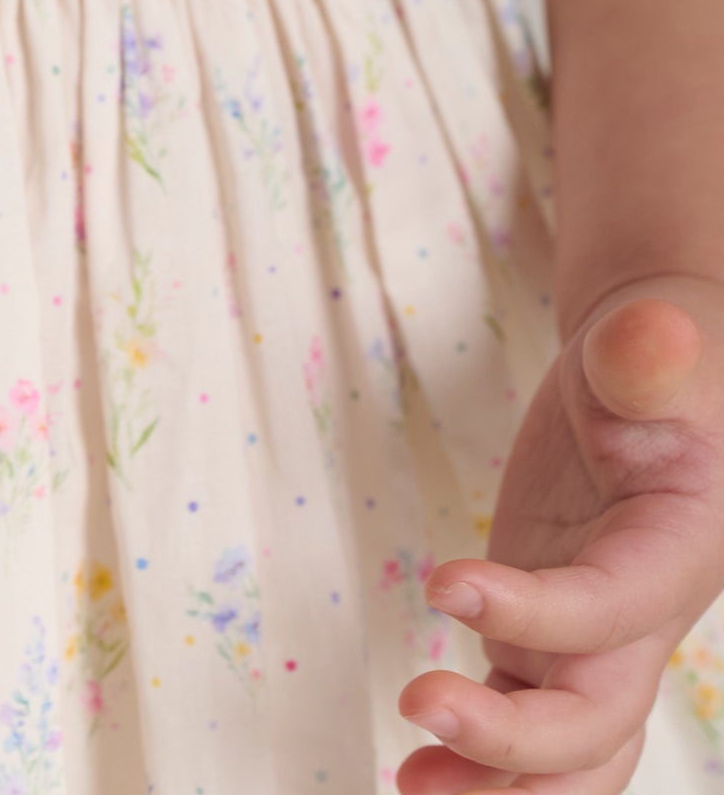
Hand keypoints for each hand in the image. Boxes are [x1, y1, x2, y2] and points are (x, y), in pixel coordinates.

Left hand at [398, 279, 723, 790]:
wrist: (651, 376)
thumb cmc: (653, 356)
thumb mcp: (652, 342)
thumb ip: (645, 354)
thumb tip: (652, 336)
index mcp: (675, 551)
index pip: (609, 609)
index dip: (536, 614)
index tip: (446, 584)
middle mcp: (642, 619)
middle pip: (597, 717)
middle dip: (516, 739)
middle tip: (419, 706)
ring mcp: (594, 641)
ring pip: (569, 751)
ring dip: (499, 786)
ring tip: (411, 785)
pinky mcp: (547, 638)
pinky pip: (525, 721)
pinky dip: (481, 759)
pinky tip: (416, 773)